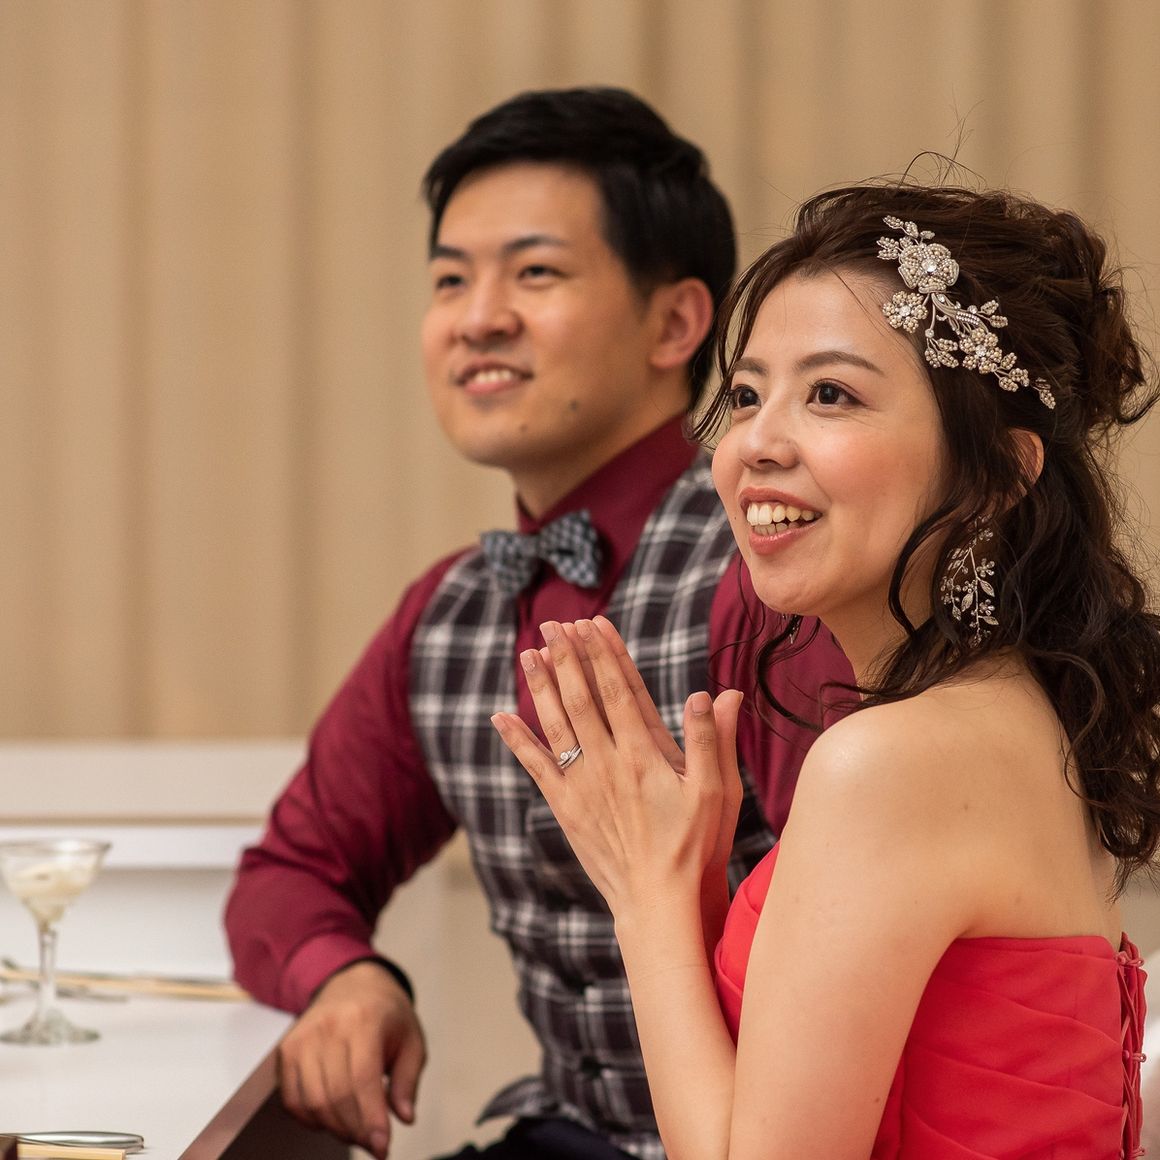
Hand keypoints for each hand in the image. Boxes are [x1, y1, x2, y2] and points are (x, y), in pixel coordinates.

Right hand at [278, 960, 425, 1158]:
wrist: (353, 983)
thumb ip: (408, 1080)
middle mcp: (329, 1027)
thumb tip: (405, 1118)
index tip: (382, 1147)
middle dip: (356, 1131)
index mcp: (364, 1020)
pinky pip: (292, 1099)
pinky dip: (310, 1119)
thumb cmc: (386, 1014)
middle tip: (374, 1144)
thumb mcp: (412, 1039)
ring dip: (335, 1129)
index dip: (371, 1119)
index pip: (363, 1079)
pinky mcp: (287, 1049)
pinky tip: (331, 1119)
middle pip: (335, 1095)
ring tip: (357, 1132)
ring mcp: (303, 1037)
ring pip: (312, 1102)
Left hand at [492, 616, 742, 918]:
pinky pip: (536, 766)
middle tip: (554, 624)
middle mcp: (607, 763)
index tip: (592, 624)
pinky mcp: (565, 807)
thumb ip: (713, 740)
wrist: (658, 901)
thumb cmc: (694, 845)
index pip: (620, 691)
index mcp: (644, 754)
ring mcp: (582, 785)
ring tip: (529, 653)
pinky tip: (501, 716)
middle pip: (582, 699)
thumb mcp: (716, 791)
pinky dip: (518, 740)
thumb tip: (715, 693)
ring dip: (541, 686)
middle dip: (567, 658)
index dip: (603, 655)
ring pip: (556, 724)